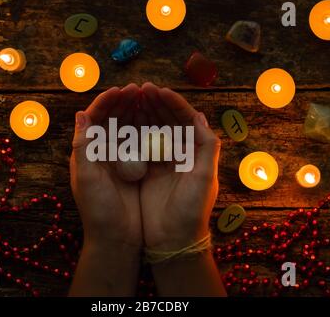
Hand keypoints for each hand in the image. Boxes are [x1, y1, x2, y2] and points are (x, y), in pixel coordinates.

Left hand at [70, 84, 142, 251]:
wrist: (116, 238)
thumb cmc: (98, 209)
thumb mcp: (86, 177)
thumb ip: (83, 146)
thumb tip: (80, 113)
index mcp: (87, 153)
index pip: (95, 119)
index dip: (107, 103)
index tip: (122, 90)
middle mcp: (102, 154)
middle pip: (112, 121)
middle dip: (124, 103)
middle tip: (140, 90)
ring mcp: (119, 161)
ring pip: (128, 129)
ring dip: (137, 113)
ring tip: (149, 99)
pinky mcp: (134, 170)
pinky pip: (141, 144)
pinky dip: (148, 130)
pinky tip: (158, 121)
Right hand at [139, 83, 220, 250]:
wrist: (174, 240)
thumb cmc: (192, 210)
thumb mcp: (204, 178)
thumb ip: (207, 146)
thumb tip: (199, 115)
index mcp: (196, 152)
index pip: (185, 119)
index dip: (172, 103)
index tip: (157, 90)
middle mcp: (180, 154)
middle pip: (168, 121)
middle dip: (155, 103)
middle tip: (140, 88)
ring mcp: (163, 162)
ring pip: (152, 130)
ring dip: (143, 113)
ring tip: (131, 98)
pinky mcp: (147, 171)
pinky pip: (139, 146)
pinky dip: (133, 132)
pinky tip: (123, 121)